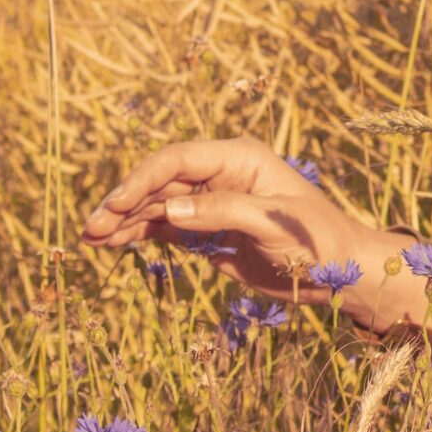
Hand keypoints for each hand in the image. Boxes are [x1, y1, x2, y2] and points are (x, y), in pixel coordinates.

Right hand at [80, 135, 393, 312]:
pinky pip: (165, 226)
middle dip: (124, 202)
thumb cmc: (318, 241)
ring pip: (157, 204)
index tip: (115, 204)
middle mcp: (220, 174)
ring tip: (91, 239)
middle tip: (92, 228)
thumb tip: (170, 208)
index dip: (143, 180)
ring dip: (125, 220)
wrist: (340, 272)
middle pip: (160, 180)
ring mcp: (211, 201)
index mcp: (239, 158)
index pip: (178, 159)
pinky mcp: (208, 229)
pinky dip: (139, 233)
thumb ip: (222, 212)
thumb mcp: (273, 224)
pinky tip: (113, 243)